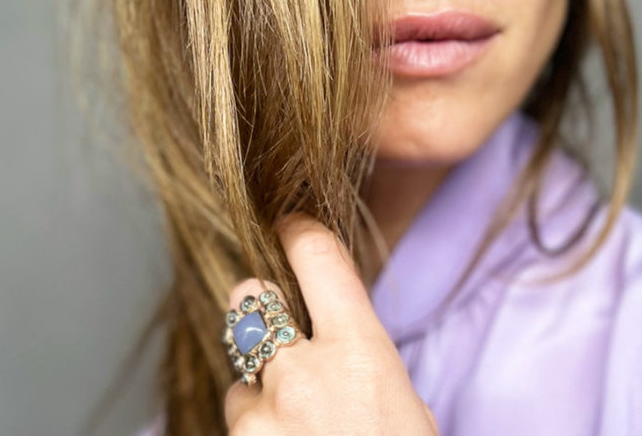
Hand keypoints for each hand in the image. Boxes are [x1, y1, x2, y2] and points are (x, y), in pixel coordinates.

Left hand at [223, 212, 438, 434]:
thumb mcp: (403, 397)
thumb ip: (361, 353)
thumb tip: (332, 328)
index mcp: (359, 351)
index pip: (316, 256)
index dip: (299, 232)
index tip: (290, 225)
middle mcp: (303, 372)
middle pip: (252, 297)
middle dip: (262, 304)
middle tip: (283, 328)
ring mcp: (263, 409)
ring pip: (242, 365)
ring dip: (263, 379)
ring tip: (296, 412)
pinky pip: (238, 414)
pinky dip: (257, 422)